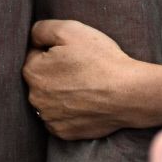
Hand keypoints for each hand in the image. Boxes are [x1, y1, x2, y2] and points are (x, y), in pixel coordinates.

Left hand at [25, 20, 161, 139]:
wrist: (129, 93)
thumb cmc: (100, 59)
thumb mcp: (70, 30)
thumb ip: (42, 29)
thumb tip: (32, 37)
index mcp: (32, 71)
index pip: (35, 56)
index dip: (54, 51)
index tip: (72, 53)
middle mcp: (35, 97)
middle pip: (41, 79)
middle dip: (55, 73)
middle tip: (80, 69)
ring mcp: (49, 117)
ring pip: (49, 100)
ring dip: (60, 94)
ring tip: (84, 86)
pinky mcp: (63, 132)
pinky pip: (60, 119)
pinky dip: (69, 112)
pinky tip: (85, 103)